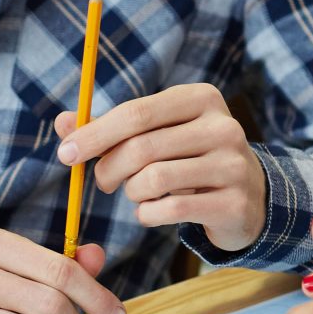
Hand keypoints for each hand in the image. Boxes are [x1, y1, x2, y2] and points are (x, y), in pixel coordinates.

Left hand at [53, 83, 265, 252]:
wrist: (250, 195)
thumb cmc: (190, 157)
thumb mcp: (158, 133)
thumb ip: (112, 127)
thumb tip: (63, 123)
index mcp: (201, 98)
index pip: (136, 112)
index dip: (95, 134)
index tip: (66, 154)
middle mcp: (223, 127)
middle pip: (142, 147)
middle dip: (108, 168)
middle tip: (102, 182)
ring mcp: (233, 165)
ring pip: (153, 180)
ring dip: (132, 193)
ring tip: (136, 194)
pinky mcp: (234, 202)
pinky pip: (170, 209)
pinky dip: (148, 214)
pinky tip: (151, 212)